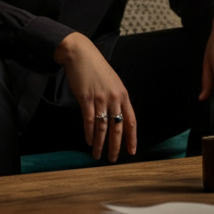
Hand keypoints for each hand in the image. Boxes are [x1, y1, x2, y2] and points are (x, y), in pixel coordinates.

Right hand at [54, 32, 136, 162]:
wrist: (80, 54)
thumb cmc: (96, 69)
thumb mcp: (113, 82)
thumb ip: (116, 99)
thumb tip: (117, 117)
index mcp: (123, 95)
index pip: (131, 121)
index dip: (132, 138)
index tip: (131, 151)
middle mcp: (114, 98)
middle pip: (117, 128)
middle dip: (115, 146)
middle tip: (112, 159)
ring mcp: (100, 99)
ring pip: (103, 127)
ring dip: (100, 143)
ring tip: (97, 155)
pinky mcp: (86, 98)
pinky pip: (89, 120)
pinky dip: (89, 133)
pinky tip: (89, 141)